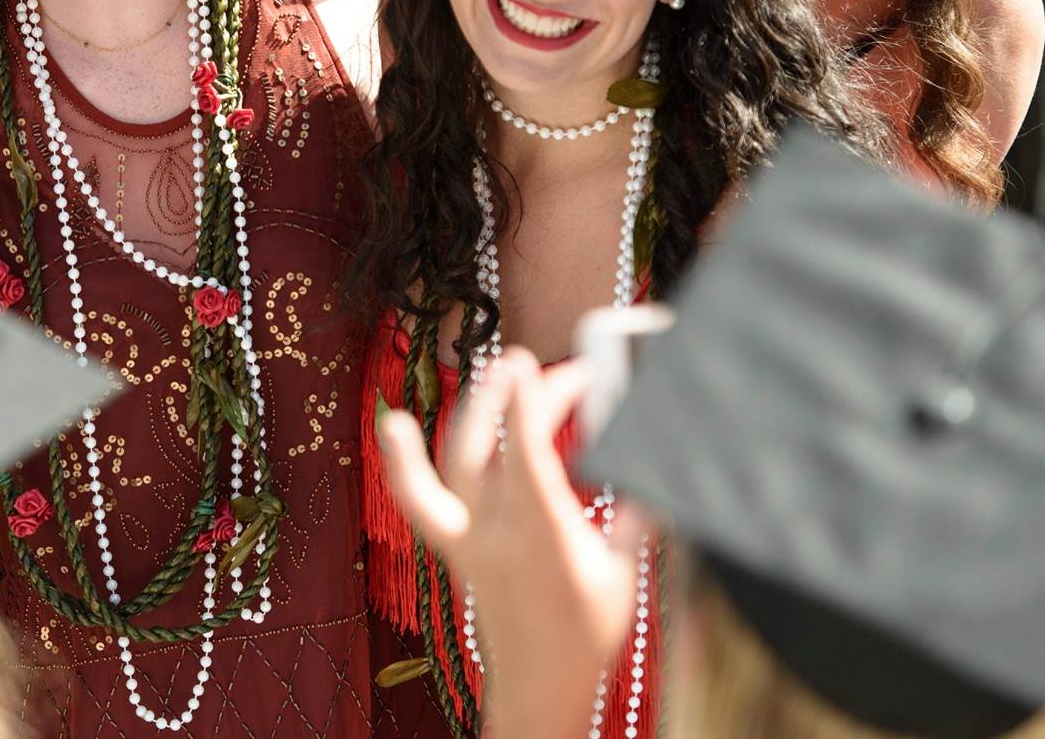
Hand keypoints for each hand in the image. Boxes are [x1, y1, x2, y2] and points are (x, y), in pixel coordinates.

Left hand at [376, 349, 644, 730]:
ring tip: (495, 371)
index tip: (534, 365)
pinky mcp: (452, 545)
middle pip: (490, 447)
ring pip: (453, 462)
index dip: (529, 406)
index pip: (529, 457)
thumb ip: (632, 515)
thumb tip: (651, 462)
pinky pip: (417, 498)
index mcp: (545, 536)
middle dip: (506, 397)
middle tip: (534, 363)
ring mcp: (468, 537)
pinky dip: (404, 461)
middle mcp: (498, 532)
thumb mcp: (625, 571)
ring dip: (471, 410)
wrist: (539, 682)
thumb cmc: (589, 629)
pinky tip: (394, 424)